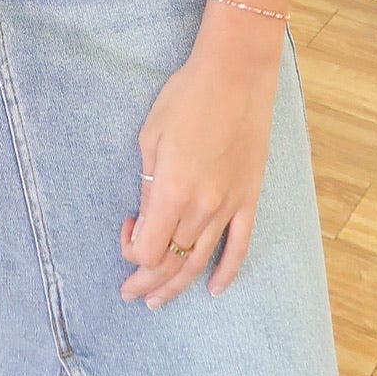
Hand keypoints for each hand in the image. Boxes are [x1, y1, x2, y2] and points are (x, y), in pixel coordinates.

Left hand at [121, 9, 284, 307]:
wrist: (236, 73)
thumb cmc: (186, 96)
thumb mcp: (151, 136)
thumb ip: (148, 184)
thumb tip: (146, 216)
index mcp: (172, 191)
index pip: (148, 249)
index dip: (132, 251)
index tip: (127, 228)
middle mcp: (202, 207)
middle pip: (172, 262)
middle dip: (147, 282)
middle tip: (131, 294)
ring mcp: (229, 205)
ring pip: (200, 261)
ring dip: (177, 285)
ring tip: (158, 301)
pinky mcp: (249, 198)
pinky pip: (239, 246)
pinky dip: (227, 273)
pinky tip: (214, 289)